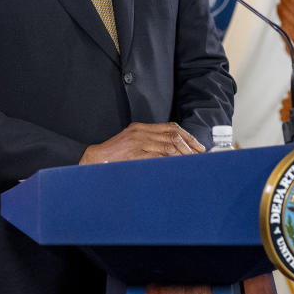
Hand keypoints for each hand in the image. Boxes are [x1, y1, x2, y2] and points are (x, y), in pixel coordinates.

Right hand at [78, 122, 204, 164]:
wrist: (94, 160)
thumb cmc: (114, 155)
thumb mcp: (133, 142)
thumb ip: (151, 143)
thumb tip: (172, 151)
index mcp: (142, 128)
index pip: (171, 128)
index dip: (187, 137)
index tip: (198, 146)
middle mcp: (142, 132)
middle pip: (173, 136)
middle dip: (189, 146)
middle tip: (199, 155)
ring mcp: (138, 143)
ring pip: (169, 146)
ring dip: (183, 154)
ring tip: (193, 162)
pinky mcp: (135, 154)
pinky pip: (158, 156)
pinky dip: (171, 160)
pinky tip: (178, 165)